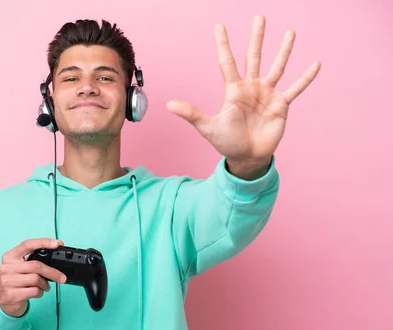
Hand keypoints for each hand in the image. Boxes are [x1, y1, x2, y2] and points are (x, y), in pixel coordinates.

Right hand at [0, 238, 66, 316]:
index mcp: (10, 257)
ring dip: (45, 285)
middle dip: (52, 272)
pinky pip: (34, 291)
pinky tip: (38, 292)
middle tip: (62, 277)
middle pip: (36, 265)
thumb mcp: (20, 267)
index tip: (57, 243)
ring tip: (45, 287)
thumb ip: (33, 260)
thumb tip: (54, 252)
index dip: (43, 242)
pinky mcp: (11, 295)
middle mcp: (6, 267)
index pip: (27, 244)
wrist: (5, 301)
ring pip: (36, 279)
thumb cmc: (17, 281)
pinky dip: (40, 292)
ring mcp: (7, 281)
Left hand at [167, 16, 320, 179]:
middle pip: (254, 57)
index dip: (223, 44)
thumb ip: (191, 114)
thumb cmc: (226, 142)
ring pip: (277, 67)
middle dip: (257, 38)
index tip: (219, 26)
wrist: (246, 158)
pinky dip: (305, 77)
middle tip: (259, 17)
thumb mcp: (208, 127)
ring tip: (290, 32)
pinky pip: (296, 88)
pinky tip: (316, 63)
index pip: (227, 62)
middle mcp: (251, 87)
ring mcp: (267, 94)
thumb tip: (168, 105)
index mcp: (233, 90)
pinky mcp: (281, 105)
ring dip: (284, 50)